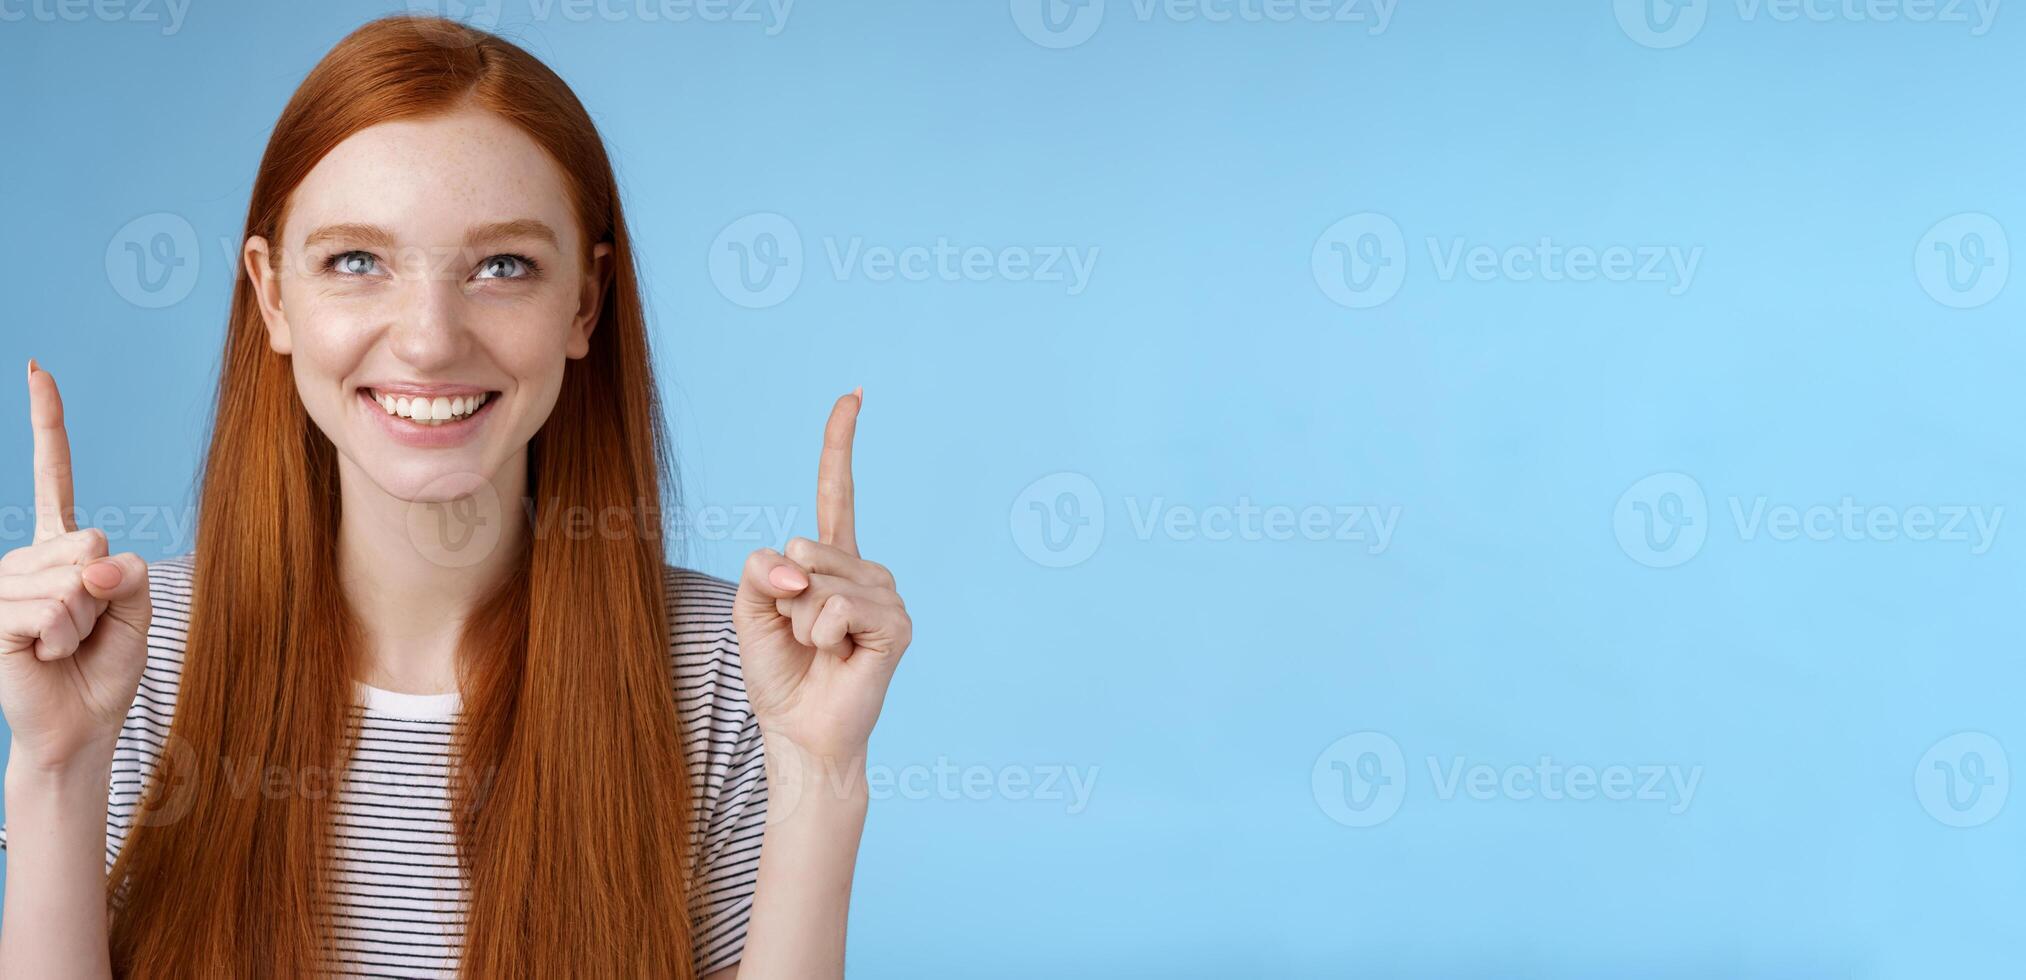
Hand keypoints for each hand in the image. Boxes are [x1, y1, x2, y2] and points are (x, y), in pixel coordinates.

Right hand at [0, 361, 151, 772]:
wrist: (80, 723)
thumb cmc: (105, 665)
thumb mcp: (137, 609)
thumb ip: (128, 573)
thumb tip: (93, 565)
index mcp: (62, 546)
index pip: (56, 474)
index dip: (47, 422)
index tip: (37, 369)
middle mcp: (26, 556)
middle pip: (91, 541)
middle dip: (105, 593)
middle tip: (86, 628)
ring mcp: (3, 583)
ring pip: (72, 581)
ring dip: (84, 623)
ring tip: (64, 644)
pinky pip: (50, 611)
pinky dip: (61, 638)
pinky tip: (42, 654)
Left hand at [733, 390, 910, 762]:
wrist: (798, 732)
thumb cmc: (779, 674)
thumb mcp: (750, 609)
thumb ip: (761, 570)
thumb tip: (800, 568)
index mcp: (832, 561)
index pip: (836, 491)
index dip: (841, 442)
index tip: (854, 393)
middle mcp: (866, 571)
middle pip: (806, 545)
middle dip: (784, 594)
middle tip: (800, 635)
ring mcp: (886, 596)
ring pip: (819, 580)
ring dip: (801, 622)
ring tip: (820, 652)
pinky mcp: (896, 626)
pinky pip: (836, 608)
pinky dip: (820, 636)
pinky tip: (838, 659)